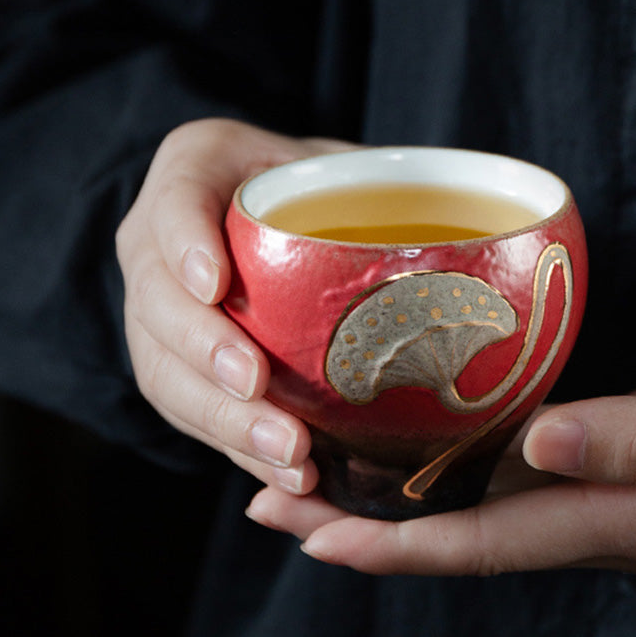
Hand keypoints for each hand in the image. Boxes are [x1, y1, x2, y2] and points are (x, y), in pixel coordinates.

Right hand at [116, 118, 349, 492]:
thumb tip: (478, 235)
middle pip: (156, 303)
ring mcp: (158, 309)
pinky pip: (188, 412)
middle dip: (204, 350)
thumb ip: (385, 183)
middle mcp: (158, 243)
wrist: (278, 221)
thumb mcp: (348, 163)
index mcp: (195, 169)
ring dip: (222, 420)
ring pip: (164, 372)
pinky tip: (285, 473)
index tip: (215, 285)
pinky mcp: (174, 364)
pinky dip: (236, 447)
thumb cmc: (322, 188)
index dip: (185, 243)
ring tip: (288, 456)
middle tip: (257, 386)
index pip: (175, 201)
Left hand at [246, 347, 635, 573]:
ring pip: (468, 507)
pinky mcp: (595, 462)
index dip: (394, 548)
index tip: (312, 536)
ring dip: (389, 497)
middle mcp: (589, 518)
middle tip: (278, 501)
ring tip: (316, 475)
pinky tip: (408, 444)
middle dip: (361, 528)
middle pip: (454, 535)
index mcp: (617, 521)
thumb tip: (539, 446)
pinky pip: (498, 476)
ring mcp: (590, 493)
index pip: (482, 546)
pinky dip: (440, 468)